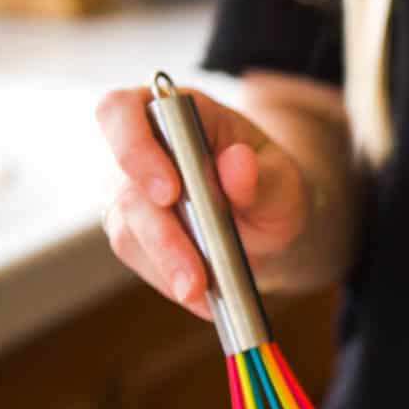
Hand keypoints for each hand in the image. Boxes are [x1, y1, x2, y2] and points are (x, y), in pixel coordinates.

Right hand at [96, 85, 309, 319]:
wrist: (269, 223)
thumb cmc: (273, 188)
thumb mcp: (285, 182)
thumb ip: (263, 176)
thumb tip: (236, 164)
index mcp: (177, 114)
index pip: (122, 111)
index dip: (133, 147)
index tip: (168, 192)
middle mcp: (143, 149)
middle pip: (124, 186)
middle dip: (161, 237)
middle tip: (195, 277)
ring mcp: (131, 192)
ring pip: (127, 230)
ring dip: (166, 267)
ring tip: (205, 293)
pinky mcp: (133, 232)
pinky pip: (140, 260)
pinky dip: (171, 281)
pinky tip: (203, 297)